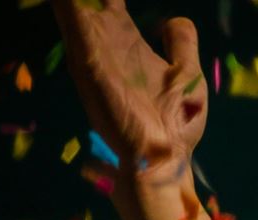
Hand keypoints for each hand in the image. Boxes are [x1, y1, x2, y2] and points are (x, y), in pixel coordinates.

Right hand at [50, 0, 206, 200]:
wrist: (163, 164)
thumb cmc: (174, 125)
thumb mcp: (187, 74)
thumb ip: (180, 43)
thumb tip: (172, 18)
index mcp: (124, 40)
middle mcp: (103, 41)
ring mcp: (93, 50)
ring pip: (75, 1)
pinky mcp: (89, 61)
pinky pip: (72, 14)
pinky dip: (70, 2)